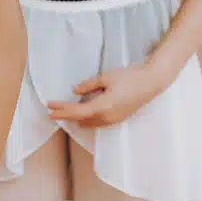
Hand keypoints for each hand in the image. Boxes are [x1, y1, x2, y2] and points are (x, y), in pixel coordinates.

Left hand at [46, 64, 163, 127]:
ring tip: (64, 113)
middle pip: (80, 119)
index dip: (62, 110)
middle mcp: (107, 117)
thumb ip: (89, 85)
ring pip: (89, 123)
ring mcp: (114, 120)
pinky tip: (83, 115)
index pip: (76, 111)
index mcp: (102, 107)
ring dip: (76, 118)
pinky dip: (87, 119)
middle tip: (52, 111)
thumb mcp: (106, 77)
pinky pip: (98, 122)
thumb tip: (75, 90)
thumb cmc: (130, 77)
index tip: (50, 108)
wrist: (152, 82)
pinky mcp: (119, 118)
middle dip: (65, 115)